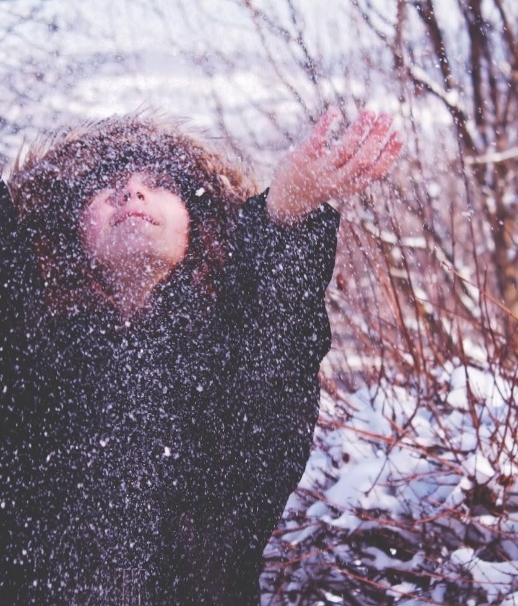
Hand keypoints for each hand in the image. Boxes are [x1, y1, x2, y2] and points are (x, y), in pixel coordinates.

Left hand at [266, 107, 402, 223]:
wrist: (285, 202)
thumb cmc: (318, 185)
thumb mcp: (341, 182)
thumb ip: (357, 168)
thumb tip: (379, 141)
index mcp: (348, 187)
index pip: (375, 173)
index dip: (390, 154)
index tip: (400, 134)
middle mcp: (335, 181)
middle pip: (363, 159)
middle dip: (378, 137)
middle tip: (387, 116)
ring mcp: (318, 171)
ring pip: (344, 149)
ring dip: (360, 128)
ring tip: (370, 111)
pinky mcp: (302, 159)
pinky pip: (317, 140)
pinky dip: (327, 124)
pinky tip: (334, 111)